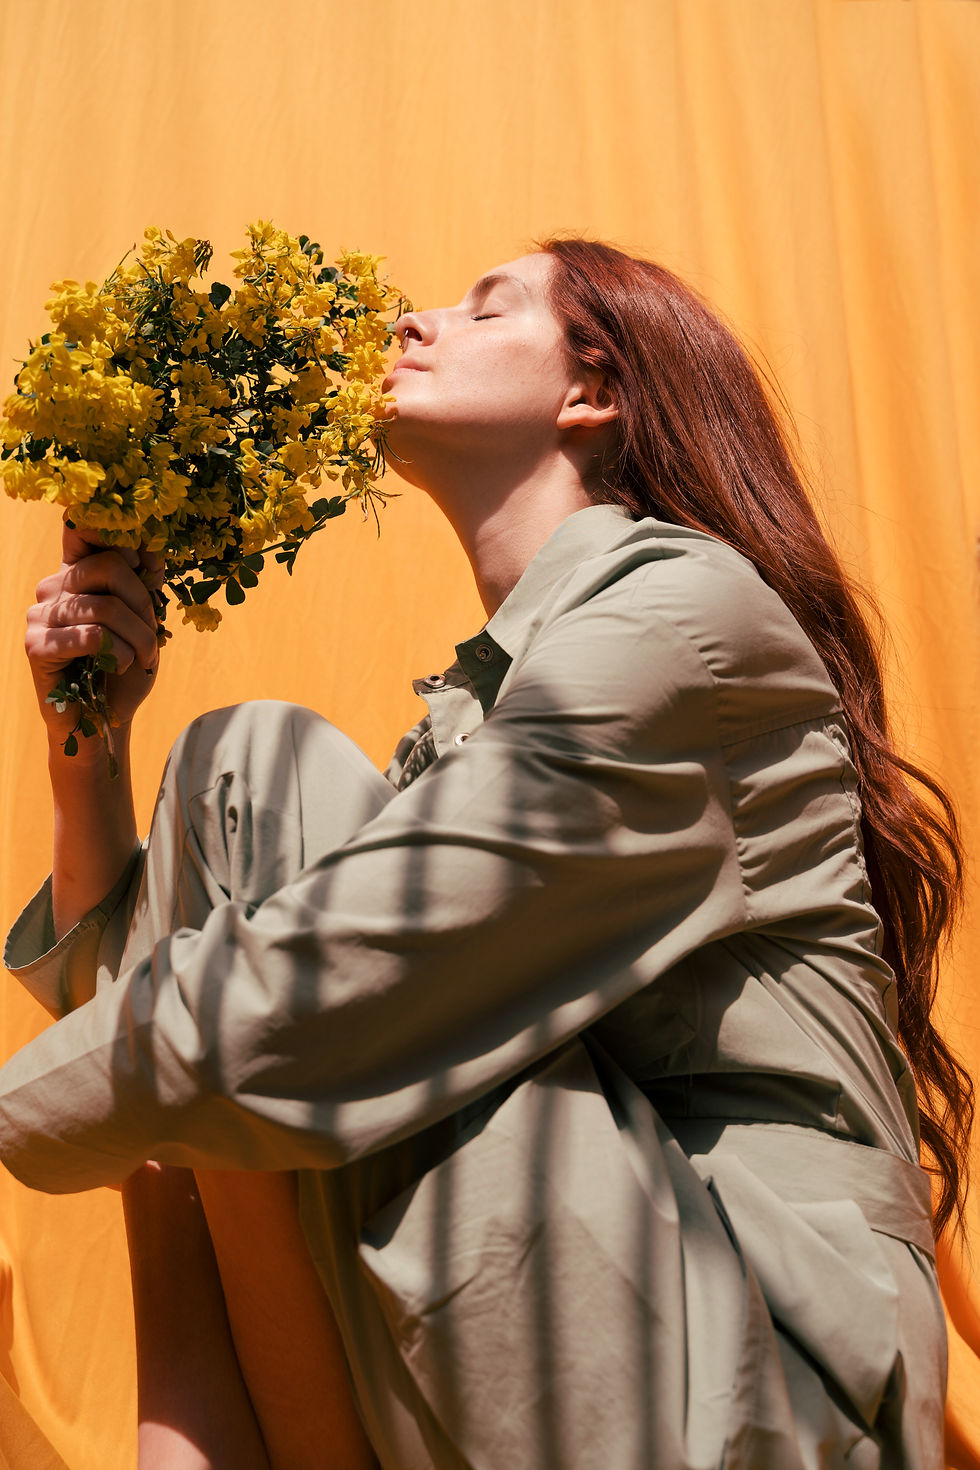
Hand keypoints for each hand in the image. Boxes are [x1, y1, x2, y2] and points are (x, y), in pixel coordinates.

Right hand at [27, 522, 163, 755]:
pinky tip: (120, 667)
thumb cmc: (123, 669)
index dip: (120, 540)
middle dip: (144, 602)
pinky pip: (92, 636)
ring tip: (142, 657)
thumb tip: (151, 548)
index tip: (143, 567)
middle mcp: (52, 588)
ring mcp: (40, 616)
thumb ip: (144, 583)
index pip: (84, 529)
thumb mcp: (144, 621)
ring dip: (139, 636)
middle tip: (152, 635)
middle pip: (108, 565)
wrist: (105, 721)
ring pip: (105, 606)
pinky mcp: (37, 647)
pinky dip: (120, 653)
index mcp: (75, 574)